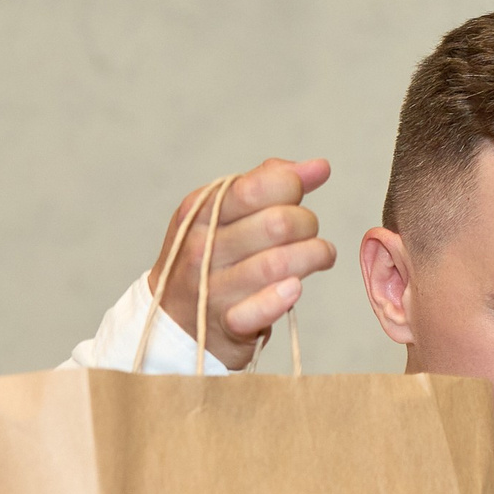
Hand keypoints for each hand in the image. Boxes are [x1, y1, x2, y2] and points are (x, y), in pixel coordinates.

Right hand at [149, 158, 336, 369]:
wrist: (174, 322)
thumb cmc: (209, 260)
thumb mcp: (221, 215)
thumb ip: (266, 185)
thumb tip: (318, 167)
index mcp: (198, 214)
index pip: (254, 188)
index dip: (290, 186)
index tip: (296, 196)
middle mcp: (200, 250)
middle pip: (276, 224)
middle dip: (307, 224)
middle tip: (307, 233)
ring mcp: (211, 289)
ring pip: (278, 263)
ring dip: (313, 256)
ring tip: (319, 256)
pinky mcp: (226, 326)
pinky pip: (260, 310)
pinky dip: (283, 298)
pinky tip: (294, 288)